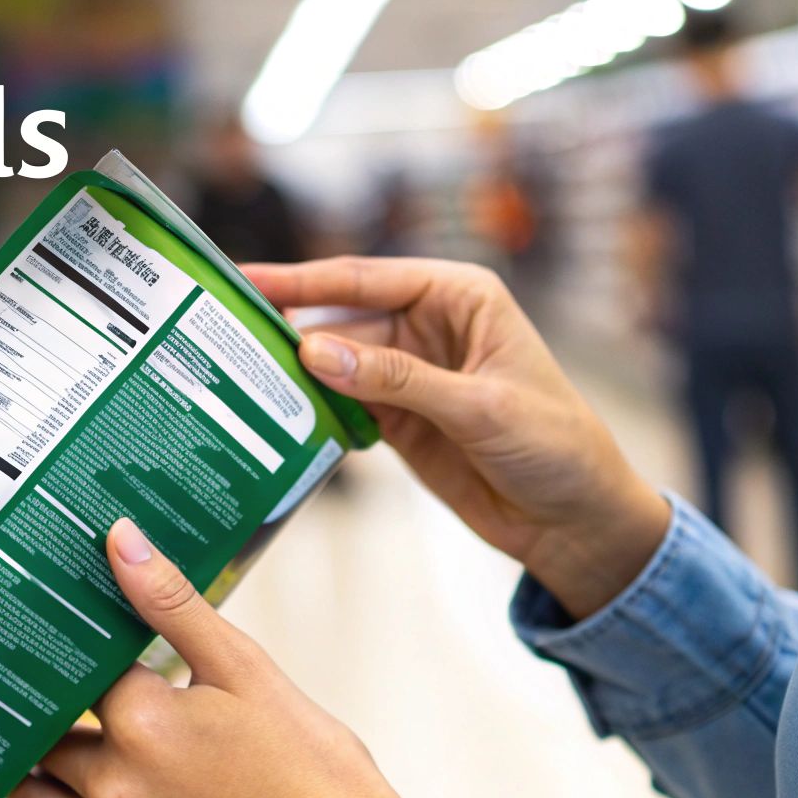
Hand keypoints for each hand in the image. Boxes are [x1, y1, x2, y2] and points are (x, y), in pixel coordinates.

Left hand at [9, 518, 406, 797]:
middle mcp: (114, 787)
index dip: (71, 643)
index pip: (73, 670)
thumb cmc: (314, 768)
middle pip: (42, 734)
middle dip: (48, 705)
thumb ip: (174, 603)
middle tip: (57, 677)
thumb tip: (120, 541)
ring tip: (49, 737)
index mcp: (141, 724)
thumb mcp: (247, 668)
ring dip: (30, 769)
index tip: (72, 625)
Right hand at [244, 257, 669, 618]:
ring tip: (232, 370)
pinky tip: (272, 412)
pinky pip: (343, 405)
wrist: (576, 520)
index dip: (304, 280)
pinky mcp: (400, 419)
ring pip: (336, 362)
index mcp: (461, 296)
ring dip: (293, 370)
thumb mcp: (479, 407)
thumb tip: (316, 350)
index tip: (248, 279)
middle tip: (221, 328)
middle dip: (288, 323)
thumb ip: (397, 379)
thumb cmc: (555, 445)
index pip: (367, 278)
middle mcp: (431, 325)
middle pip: (342, 315)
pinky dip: (311, 409)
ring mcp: (411, 373)